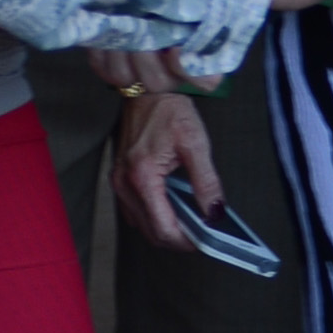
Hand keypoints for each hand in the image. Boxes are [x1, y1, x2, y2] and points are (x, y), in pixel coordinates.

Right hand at [115, 78, 230, 248]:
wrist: (147, 91)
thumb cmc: (170, 112)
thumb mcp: (195, 144)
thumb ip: (206, 182)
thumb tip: (215, 213)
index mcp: (142, 175)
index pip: (163, 227)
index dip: (185, 241)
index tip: (204, 240)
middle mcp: (124, 183)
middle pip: (151, 232)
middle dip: (177, 239)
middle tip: (201, 234)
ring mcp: (118, 182)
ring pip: (141, 225)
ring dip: (164, 230)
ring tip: (189, 223)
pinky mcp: (118, 179)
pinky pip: (133, 212)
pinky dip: (152, 218)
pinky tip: (171, 210)